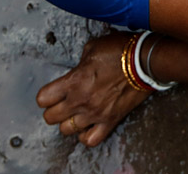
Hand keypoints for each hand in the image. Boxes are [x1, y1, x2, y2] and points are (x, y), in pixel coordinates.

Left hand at [36, 31, 150, 146]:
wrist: (144, 62)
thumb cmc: (120, 51)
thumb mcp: (93, 47)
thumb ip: (80, 61)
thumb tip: (79, 68)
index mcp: (73, 81)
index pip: (43, 98)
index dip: (46, 95)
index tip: (52, 92)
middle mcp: (80, 101)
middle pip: (51, 118)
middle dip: (53, 110)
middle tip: (62, 103)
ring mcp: (95, 113)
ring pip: (67, 130)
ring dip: (69, 122)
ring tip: (75, 114)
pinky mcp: (110, 121)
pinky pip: (90, 140)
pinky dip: (86, 135)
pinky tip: (87, 126)